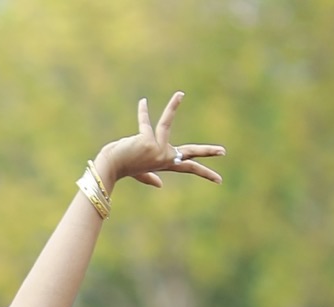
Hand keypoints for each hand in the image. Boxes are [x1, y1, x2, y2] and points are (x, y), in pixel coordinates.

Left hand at [95, 92, 223, 188]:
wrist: (109, 167)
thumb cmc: (123, 167)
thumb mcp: (139, 172)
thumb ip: (149, 177)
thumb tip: (159, 185)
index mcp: (165, 163)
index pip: (188, 168)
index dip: (204, 173)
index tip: (219, 180)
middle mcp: (163, 158)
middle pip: (190, 153)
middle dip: (207, 152)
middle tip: (224, 151)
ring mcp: (156, 150)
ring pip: (166, 124)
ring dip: (172, 107)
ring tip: (180, 94)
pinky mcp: (147, 142)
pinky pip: (145, 122)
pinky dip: (142, 112)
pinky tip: (143, 102)